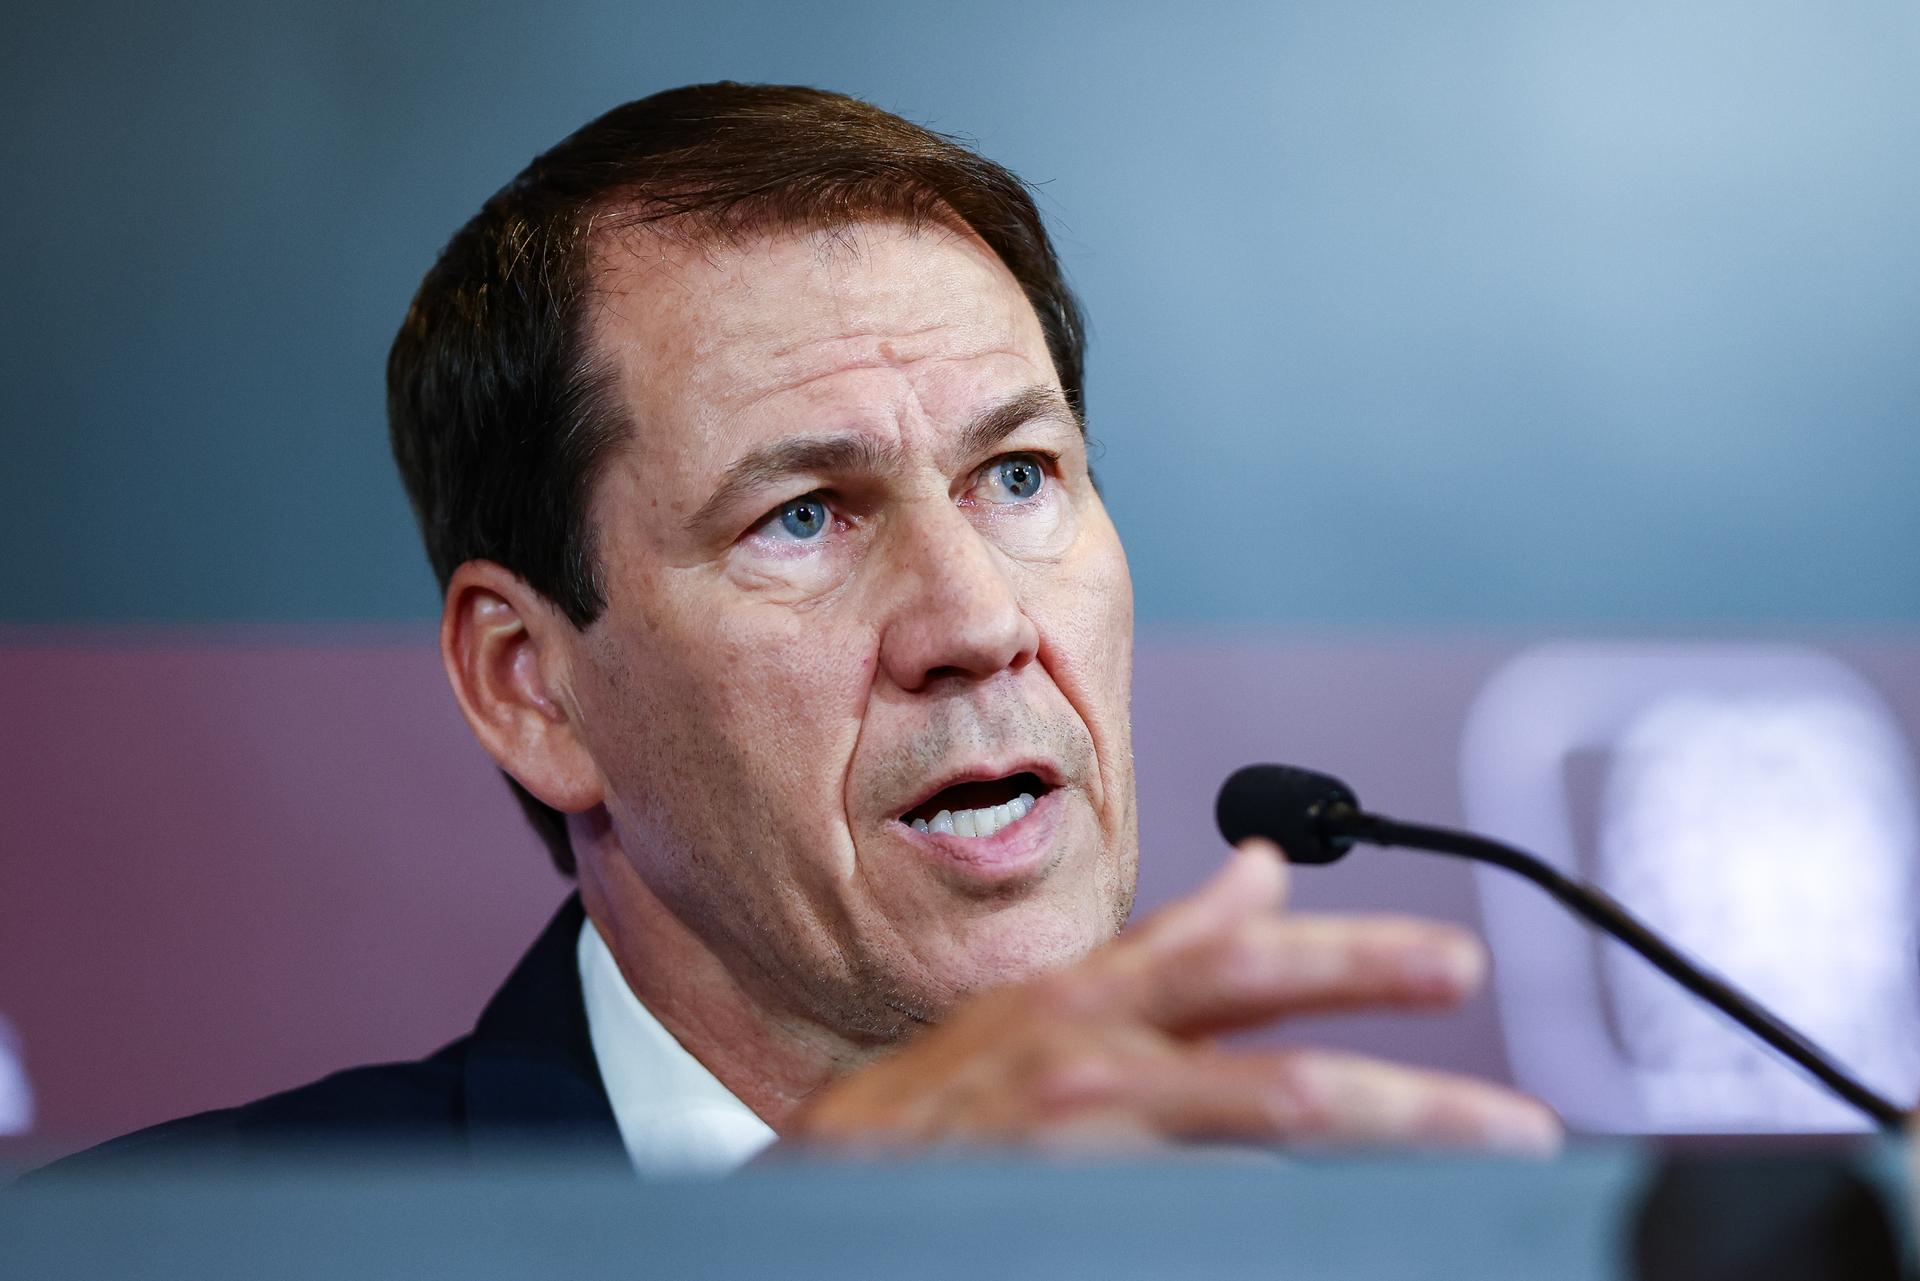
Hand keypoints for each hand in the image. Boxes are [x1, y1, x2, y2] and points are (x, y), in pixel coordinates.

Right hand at [784, 840, 1561, 1154]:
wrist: (818, 1195)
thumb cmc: (936, 1118)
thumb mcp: (1042, 1014)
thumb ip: (1159, 953)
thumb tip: (1262, 877)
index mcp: (1083, 999)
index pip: (1226, 951)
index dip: (1344, 950)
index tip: (1454, 962)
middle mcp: (1084, 1046)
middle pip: (1257, 1007)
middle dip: (1380, 1006)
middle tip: (1492, 1043)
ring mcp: (1076, 1120)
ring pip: (1261, 1101)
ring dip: (1387, 1116)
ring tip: (1492, 1141)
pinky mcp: (1065, 1187)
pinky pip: (1206, 1194)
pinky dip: (1290, 1202)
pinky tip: (1367, 1215)